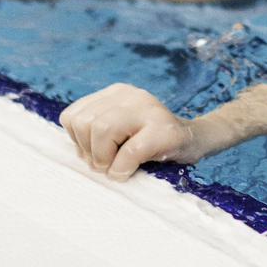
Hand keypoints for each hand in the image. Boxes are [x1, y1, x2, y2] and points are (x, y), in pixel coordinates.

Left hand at [59, 83, 206, 179]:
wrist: (194, 141)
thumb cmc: (149, 144)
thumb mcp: (118, 133)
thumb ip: (94, 134)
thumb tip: (79, 154)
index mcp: (116, 94)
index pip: (72, 116)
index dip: (77, 142)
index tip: (96, 154)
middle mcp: (131, 95)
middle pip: (84, 122)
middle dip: (89, 152)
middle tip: (106, 164)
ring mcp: (149, 109)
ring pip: (102, 130)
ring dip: (105, 160)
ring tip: (118, 167)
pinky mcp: (165, 129)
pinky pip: (129, 151)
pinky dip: (122, 168)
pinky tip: (128, 172)